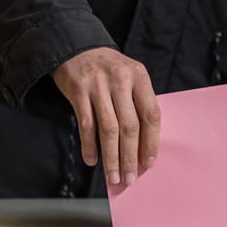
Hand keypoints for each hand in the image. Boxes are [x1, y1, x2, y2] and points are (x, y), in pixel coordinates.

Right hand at [50, 47, 160, 185]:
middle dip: (130, 157)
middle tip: (129, 179)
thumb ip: (138, 104)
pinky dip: (89, 146)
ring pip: (108, 130)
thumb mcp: (129, 77)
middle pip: (129, 127)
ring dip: (111, 158)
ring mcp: (98, 84)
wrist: (75, 47)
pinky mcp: (78, 90)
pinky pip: (85, 125)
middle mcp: (120, 80)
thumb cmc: (109, 71)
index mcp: (139, 76)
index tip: (149, 163)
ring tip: (113, 177)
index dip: (151, 142)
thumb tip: (143, 147)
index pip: (151, 114)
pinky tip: (92, 161)